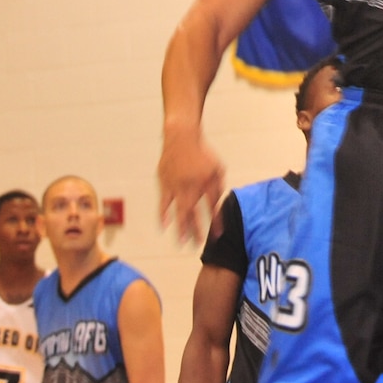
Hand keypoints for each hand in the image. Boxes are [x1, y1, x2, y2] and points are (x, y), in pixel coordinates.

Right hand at [158, 124, 225, 243]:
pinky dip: (163, 215)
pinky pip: (164, 202)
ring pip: (179, 210)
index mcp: (207, 181)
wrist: (182, 137)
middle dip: (197, 230)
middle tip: (198, 245)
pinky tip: (164, 227)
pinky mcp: (164, 183)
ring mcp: (177, 185)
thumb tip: (218, 203)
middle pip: (195, 213)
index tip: (217, 235)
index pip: (213, 206)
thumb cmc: (202, 152)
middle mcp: (192, 186)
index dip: (216, 222)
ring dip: (181, 228)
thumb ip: (218, 185)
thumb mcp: (218, 167)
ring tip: (182, 243)